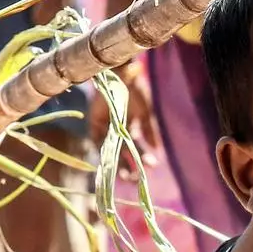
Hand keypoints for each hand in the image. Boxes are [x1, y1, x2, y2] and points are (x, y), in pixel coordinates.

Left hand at [89, 62, 160, 180]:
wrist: (120, 73)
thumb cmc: (135, 88)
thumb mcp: (145, 111)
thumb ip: (149, 129)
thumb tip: (157, 148)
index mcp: (132, 125)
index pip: (137, 146)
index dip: (144, 157)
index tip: (153, 166)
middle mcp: (118, 128)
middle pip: (124, 152)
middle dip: (130, 166)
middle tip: (135, 178)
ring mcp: (106, 126)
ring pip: (111, 150)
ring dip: (117, 163)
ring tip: (124, 175)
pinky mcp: (94, 123)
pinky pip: (98, 141)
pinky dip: (103, 151)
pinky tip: (109, 161)